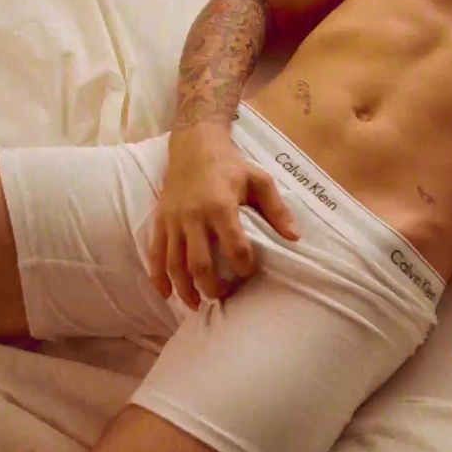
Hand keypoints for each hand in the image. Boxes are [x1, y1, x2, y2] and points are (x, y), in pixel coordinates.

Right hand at [150, 125, 299, 308]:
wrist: (194, 146)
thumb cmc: (230, 166)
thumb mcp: (259, 180)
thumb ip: (277, 209)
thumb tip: (295, 237)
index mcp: (220, 205)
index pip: (234, 245)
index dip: (244, 265)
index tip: (250, 272)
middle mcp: (193, 216)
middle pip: (200, 263)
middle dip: (212, 286)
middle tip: (225, 297)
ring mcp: (173, 220)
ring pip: (175, 264)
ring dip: (185, 289)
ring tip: (198, 305)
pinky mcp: (160, 221)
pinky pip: (155, 254)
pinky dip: (158, 278)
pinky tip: (167, 295)